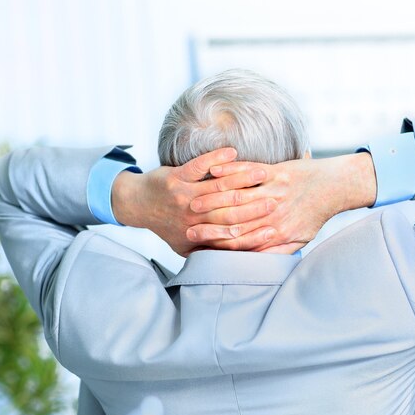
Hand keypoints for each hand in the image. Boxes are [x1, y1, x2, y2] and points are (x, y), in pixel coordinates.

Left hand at [112, 148, 279, 255]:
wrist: (137, 204)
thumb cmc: (166, 226)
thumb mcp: (186, 247)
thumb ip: (210, 253)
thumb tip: (237, 262)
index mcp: (198, 234)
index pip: (231, 237)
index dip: (254, 234)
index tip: (274, 229)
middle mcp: (192, 216)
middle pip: (229, 212)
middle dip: (255, 207)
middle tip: (277, 201)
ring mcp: (183, 195)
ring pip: (218, 188)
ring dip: (242, 179)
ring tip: (263, 175)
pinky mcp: (176, 177)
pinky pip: (198, 166)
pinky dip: (216, 158)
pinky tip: (232, 152)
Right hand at [187, 153, 376, 252]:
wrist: (334, 188)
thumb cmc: (315, 215)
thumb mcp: (299, 239)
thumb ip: (277, 251)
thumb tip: (257, 263)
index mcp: (275, 232)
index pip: (239, 239)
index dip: (213, 240)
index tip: (191, 239)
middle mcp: (273, 214)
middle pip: (233, 218)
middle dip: (206, 220)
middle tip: (184, 221)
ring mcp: (274, 191)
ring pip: (238, 196)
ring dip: (212, 197)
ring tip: (191, 198)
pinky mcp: (277, 172)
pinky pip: (250, 171)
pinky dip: (231, 170)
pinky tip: (214, 171)